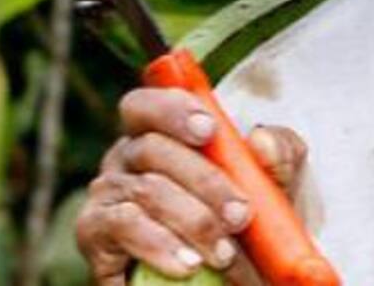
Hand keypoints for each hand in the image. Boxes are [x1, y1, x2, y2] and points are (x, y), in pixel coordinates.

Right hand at [75, 87, 307, 285]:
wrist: (229, 278)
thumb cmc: (244, 218)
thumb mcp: (274, 183)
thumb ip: (279, 154)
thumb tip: (261, 138)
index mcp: (158, 131)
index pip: (146, 104)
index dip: (172, 109)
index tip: (209, 131)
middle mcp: (124, 157)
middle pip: (153, 148)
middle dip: (205, 181)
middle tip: (241, 215)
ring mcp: (106, 194)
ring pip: (146, 191)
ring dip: (192, 221)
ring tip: (225, 253)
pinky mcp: (94, 234)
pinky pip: (123, 228)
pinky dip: (160, 246)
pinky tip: (189, 266)